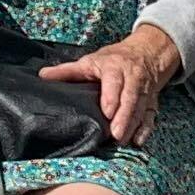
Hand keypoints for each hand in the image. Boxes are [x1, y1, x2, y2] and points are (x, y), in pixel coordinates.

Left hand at [43, 24, 183, 143]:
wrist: (146, 52)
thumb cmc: (113, 60)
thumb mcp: (90, 61)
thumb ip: (68, 70)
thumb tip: (43, 76)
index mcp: (115, 67)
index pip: (114, 82)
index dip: (112, 96)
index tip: (107, 112)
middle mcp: (132, 79)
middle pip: (130, 98)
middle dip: (124, 117)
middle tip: (115, 135)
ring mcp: (143, 91)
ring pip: (140, 109)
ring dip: (133, 126)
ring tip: (122, 141)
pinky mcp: (151, 102)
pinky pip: (150, 116)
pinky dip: (146, 129)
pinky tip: (138, 141)